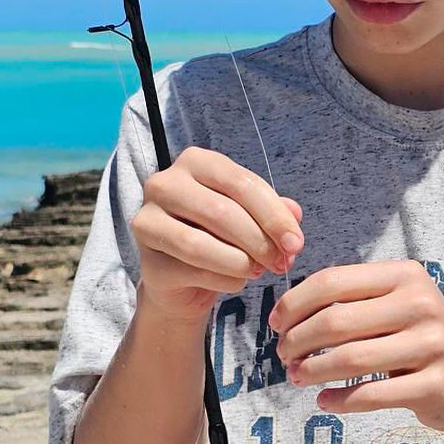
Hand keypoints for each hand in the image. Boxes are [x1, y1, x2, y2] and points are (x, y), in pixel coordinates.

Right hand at [131, 146, 304, 322]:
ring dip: (241, 262)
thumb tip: (294, 214)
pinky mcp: (147, 260)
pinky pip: (193, 271)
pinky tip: (237, 281)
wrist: (184, 281)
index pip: (240, 183)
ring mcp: (147, 221)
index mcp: (195, 162)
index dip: (273, 215)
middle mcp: (163, 184)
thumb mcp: (251, 218)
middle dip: (260, 241)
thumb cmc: (220, 238)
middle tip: (282, 262)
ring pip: (201, 244)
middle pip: (221, 212)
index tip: (296, 243)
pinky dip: (225, 280)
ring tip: (261, 270)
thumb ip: (272, 212)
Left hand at [269, 259, 443, 432]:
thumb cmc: (424, 339)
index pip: (332, 282)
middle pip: (335, 321)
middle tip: (284, 356)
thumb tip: (287, 313)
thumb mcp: (400, 304)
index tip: (277, 324)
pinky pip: (371, 394)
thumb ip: (355, 300)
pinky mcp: (433, 386)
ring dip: (312, 371)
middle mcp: (420, 305)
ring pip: (349, 359)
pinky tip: (323, 401)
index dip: (294, 304)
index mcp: (405, 275)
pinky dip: (338, 401)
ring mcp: (430, 346)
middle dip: (297, 341)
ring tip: (297, 377)